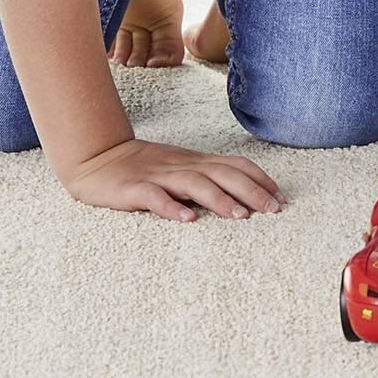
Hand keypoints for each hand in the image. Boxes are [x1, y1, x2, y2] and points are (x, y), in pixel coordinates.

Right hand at [64, 137, 282, 222]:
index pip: (233, 164)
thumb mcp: (178, 169)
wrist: (96, 157)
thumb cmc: (143, 168)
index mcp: (193, 162)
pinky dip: (172, 207)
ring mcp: (157, 176)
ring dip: (219, 199)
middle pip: (221, 173)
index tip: (280, 197)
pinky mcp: (133, 189)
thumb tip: (242, 197)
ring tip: (239, 217)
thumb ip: (205, 178)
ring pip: (193, 183)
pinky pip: (154, 197)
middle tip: (272, 211)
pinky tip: (187, 220)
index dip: (258, 178)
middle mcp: (180, 166)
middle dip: (250, 191)